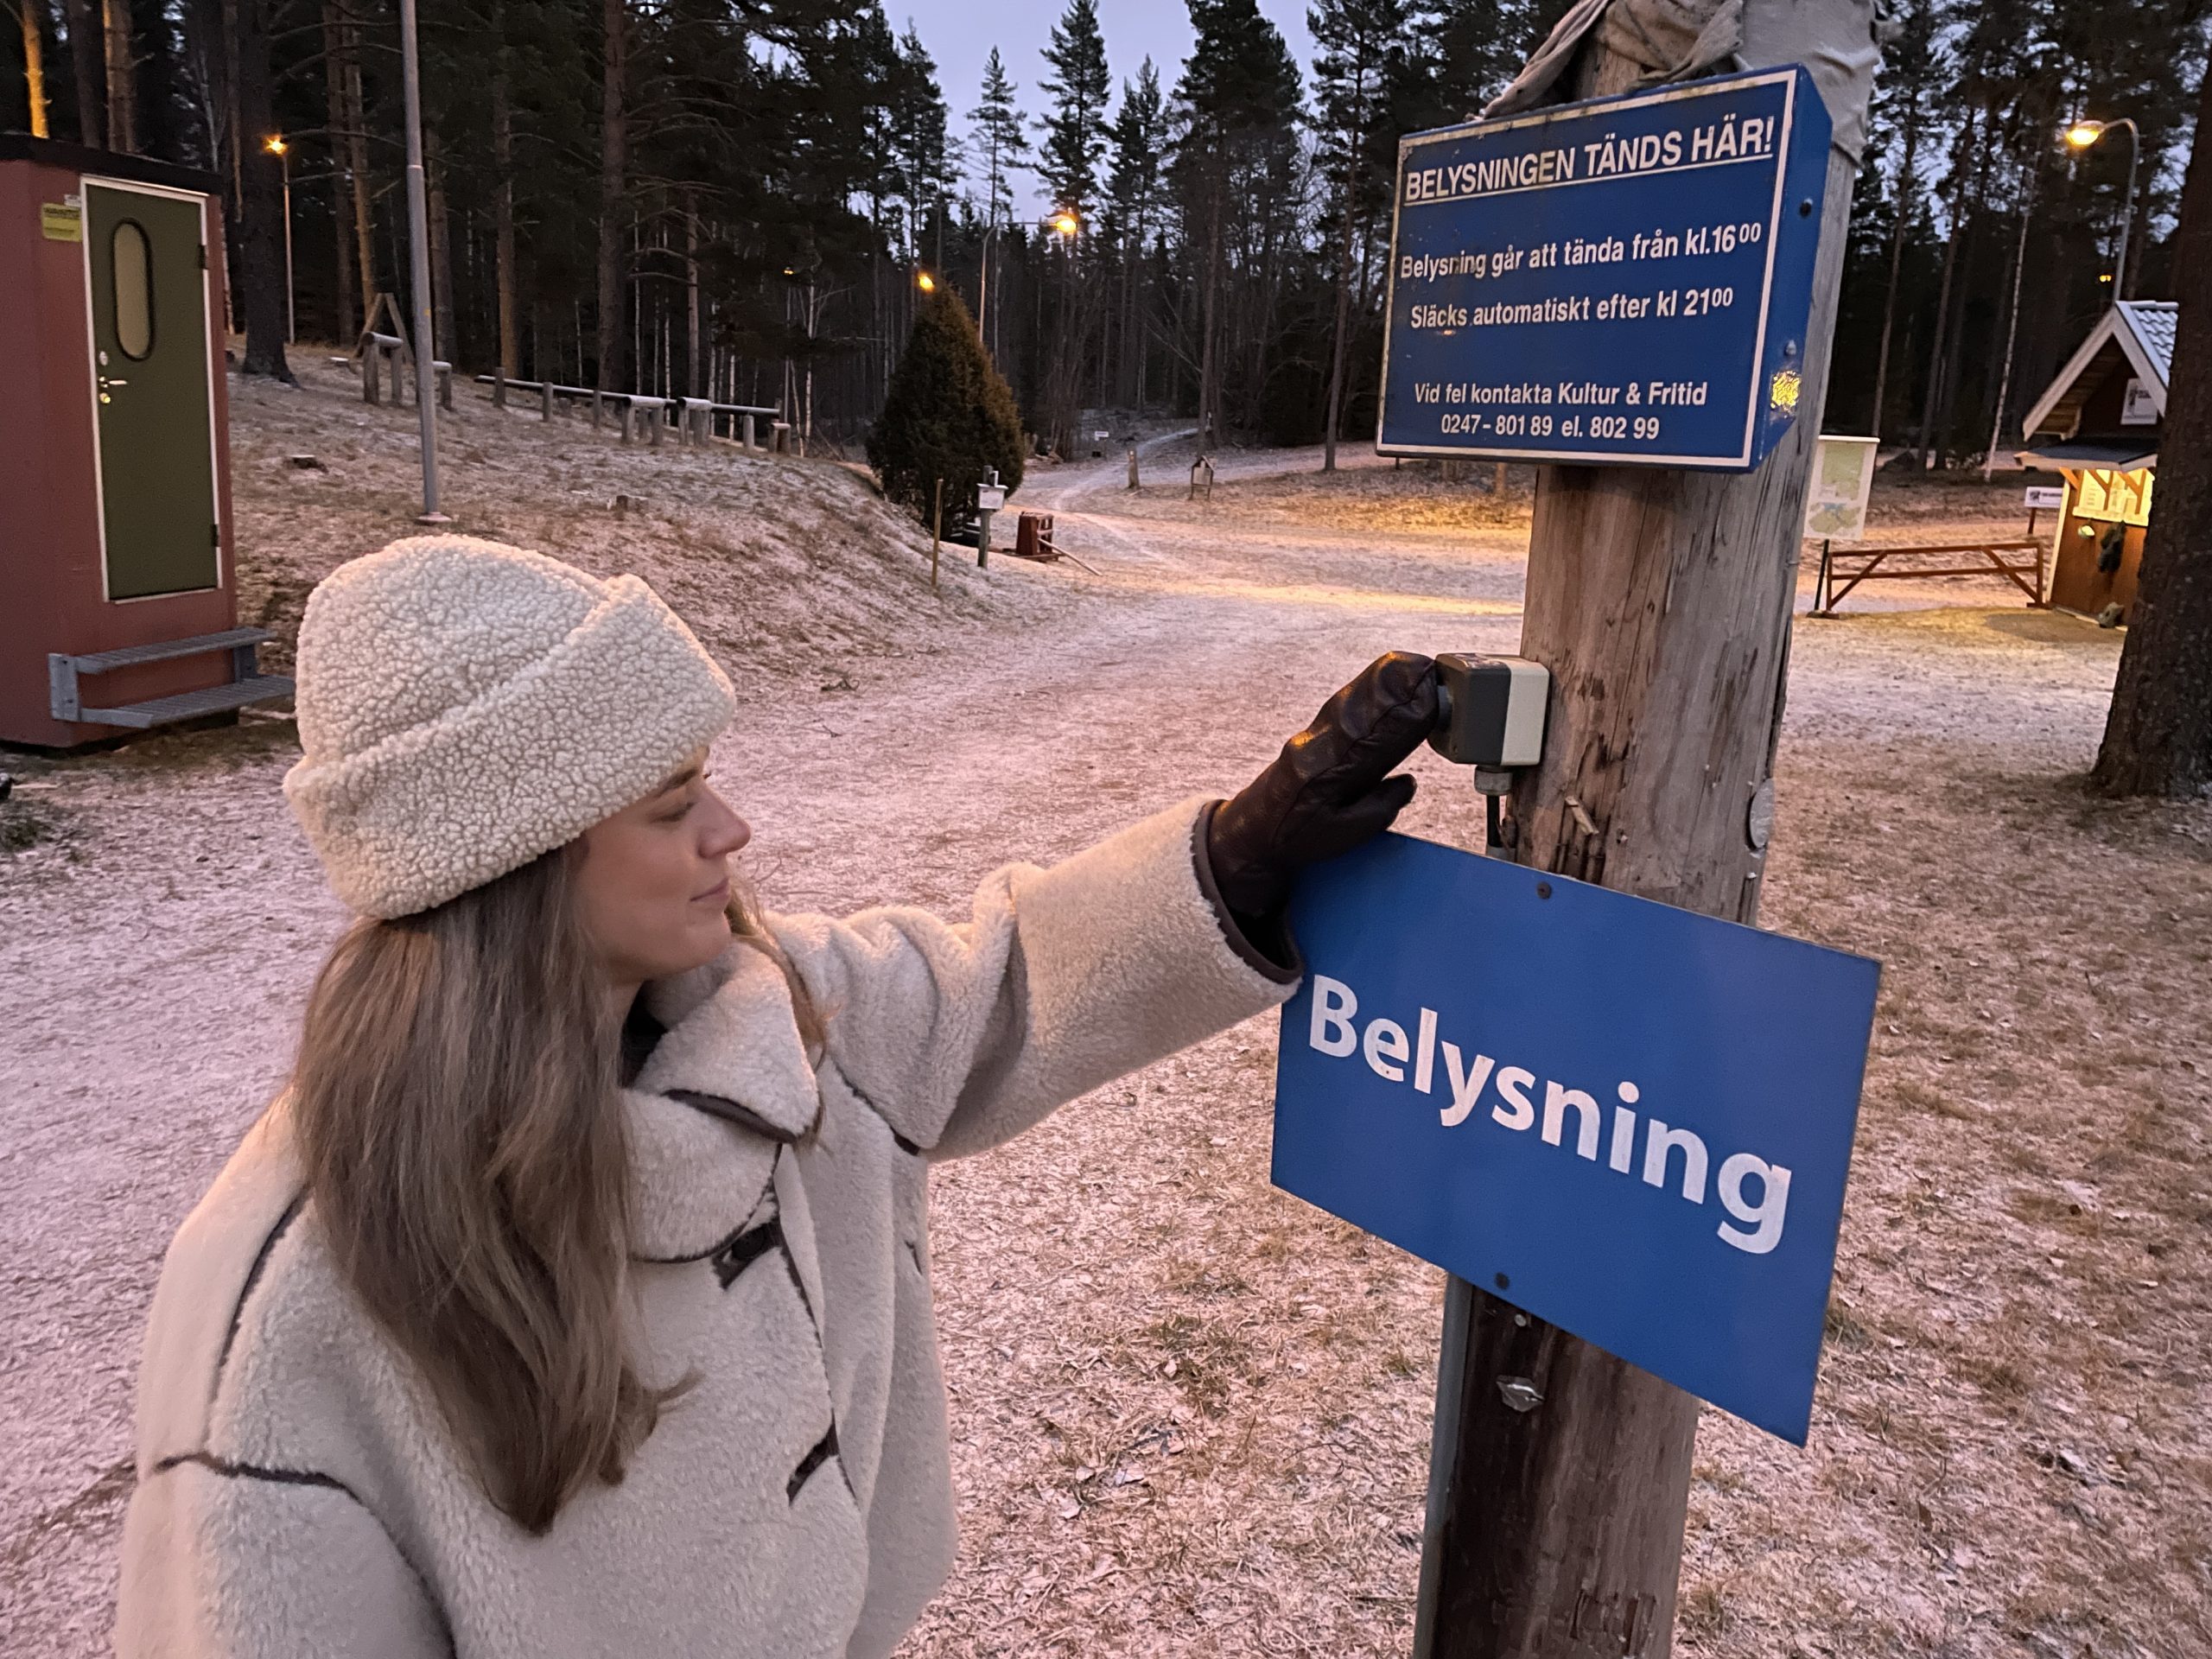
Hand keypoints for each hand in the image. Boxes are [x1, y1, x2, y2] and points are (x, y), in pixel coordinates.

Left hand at [1207, 652, 1439, 925]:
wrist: (1256, 828)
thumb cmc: (1298, 837)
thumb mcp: (1344, 836)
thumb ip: (1380, 809)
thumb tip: (1408, 782)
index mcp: (1330, 775)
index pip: (1373, 738)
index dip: (1402, 717)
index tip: (1426, 699)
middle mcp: (1320, 749)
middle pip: (1362, 713)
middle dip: (1395, 690)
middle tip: (1424, 670)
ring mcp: (1313, 737)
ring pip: (1350, 704)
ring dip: (1381, 683)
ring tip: (1409, 664)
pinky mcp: (1313, 734)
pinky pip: (1342, 707)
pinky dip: (1366, 689)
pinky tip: (1383, 675)